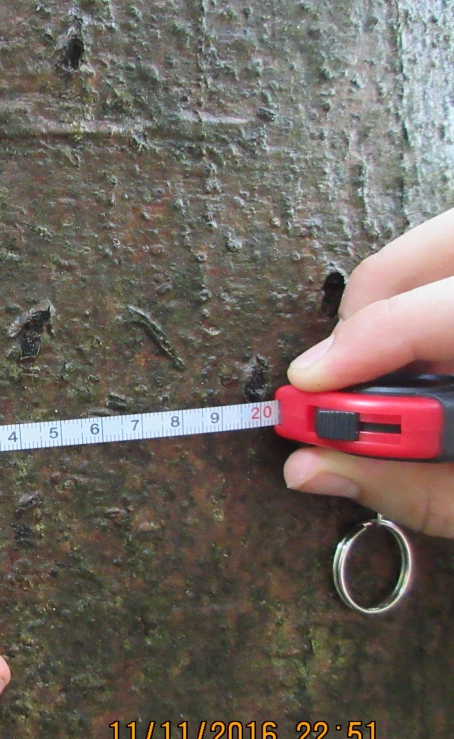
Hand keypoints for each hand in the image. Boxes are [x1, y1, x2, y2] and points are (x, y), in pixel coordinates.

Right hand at [284, 207, 453, 537]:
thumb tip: (313, 464)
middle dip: (376, 302)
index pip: (444, 314)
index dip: (364, 344)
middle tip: (345, 368)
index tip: (312, 387)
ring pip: (452, 240)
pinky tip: (442, 352)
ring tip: (397, 362)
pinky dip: (437, 292)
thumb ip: (409, 485)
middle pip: (447, 245)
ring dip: (406, 293)